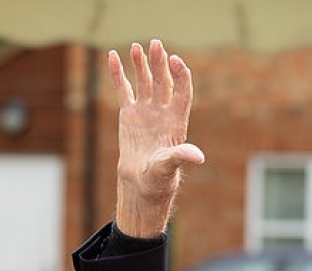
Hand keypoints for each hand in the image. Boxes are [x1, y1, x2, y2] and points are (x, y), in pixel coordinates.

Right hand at [108, 39, 204, 237]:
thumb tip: (198, 156)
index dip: (180, 75)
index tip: (175, 61)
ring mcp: (146, 111)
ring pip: (145, 81)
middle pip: (163, 82)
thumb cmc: (159, 178)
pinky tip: (112, 57)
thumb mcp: (169, 167)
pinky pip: (123, 90)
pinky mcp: (129, 114)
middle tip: (155, 45)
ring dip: (141, 64)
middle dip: (160, 63)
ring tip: (136, 47)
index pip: (182, 92)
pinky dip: (118, 74)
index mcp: (177, 121)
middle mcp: (163, 112)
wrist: (141, 183)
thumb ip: (181, 156)